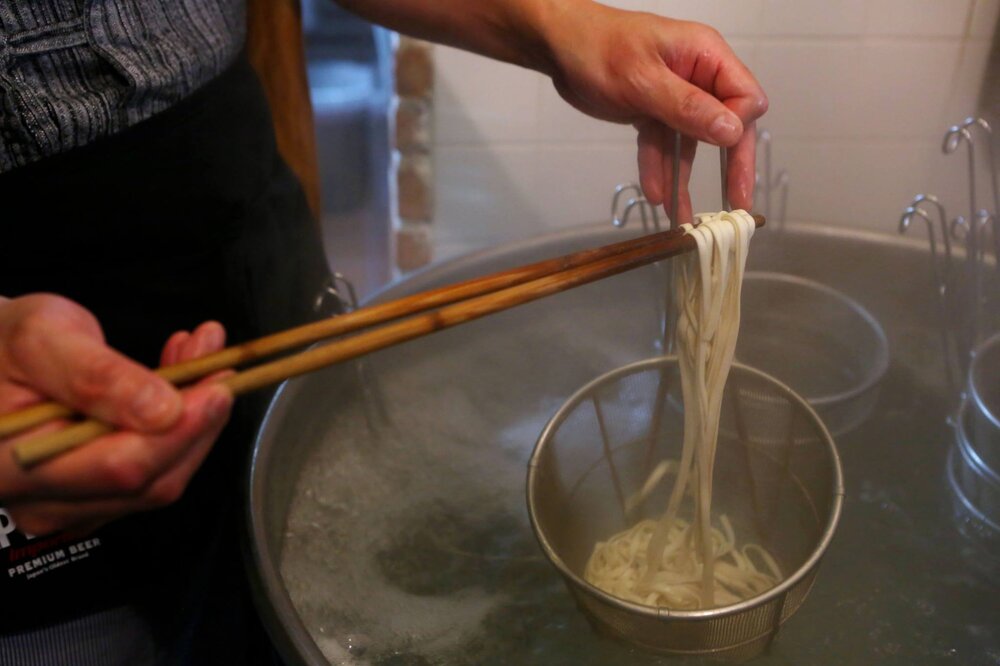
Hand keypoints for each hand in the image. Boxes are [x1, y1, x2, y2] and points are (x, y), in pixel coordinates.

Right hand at [0, 294, 232, 535]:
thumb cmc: (1, 346)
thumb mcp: (42, 338)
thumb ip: (99, 377)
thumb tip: (165, 411)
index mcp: (11, 468)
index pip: (120, 466)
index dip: (181, 430)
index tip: (219, 387)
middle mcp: (40, 504)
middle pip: (151, 480)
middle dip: (197, 418)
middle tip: (217, 360)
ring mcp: (70, 507)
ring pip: (163, 476)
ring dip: (194, 416)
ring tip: (199, 354)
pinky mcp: (95, 497)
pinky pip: (156, 469)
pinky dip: (181, 424)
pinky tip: (180, 378)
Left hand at [539, 3, 767, 222]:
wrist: (558, 46)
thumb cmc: (597, 49)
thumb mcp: (643, 80)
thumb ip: (687, 107)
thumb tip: (732, 131)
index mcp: (705, 56)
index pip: (744, 96)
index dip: (737, 125)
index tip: (723, 148)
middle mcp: (697, 75)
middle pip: (725, 124)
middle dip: (730, 164)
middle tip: (737, 203)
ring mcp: (675, 94)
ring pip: (690, 142)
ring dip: (683, 177)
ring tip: (681, 218)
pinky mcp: (652, 110)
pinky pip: (662, 144)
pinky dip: (659, 168)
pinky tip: (656, 194)